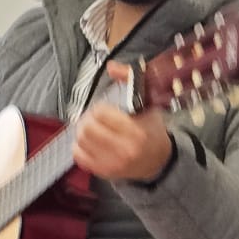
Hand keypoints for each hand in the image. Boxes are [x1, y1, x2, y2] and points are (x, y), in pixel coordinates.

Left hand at [71, 64, 174, 181]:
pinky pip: (79, 157)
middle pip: (88, 128)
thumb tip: (111, 66)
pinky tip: (90, 143)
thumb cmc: (152, 131)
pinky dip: (80, 147)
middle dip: (88, 120)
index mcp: (136, 131)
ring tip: (92, 130)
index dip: (99, 108)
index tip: (104, 110)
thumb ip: (130, 83)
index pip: (101, 113)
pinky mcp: (105, 172)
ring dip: (83, 132)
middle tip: (94, 119)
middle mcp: (124, 149)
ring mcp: (113, 163)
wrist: (159, 162)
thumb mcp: (148, 105)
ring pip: (81, 141)